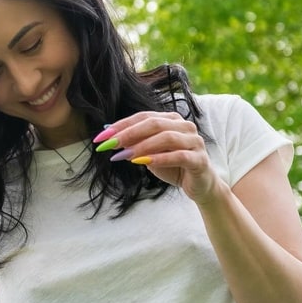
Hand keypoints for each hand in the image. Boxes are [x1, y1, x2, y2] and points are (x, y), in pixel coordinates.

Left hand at [94, 111, 220, 204]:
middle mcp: (184, 126)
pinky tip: (144, 163)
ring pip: (166, 138)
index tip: (102, 137)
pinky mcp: (199, 159)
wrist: (199, 185)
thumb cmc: (173, 165)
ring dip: (142, 146)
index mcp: (172, 120)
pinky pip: (179, 156)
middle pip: (154, 124)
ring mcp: (194, 141)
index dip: (121, 125)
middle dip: (129, 134)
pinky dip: (160, 158)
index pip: (143, 117)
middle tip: (110, 145)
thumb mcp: (149, 153)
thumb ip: (134, 144)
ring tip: (125, 156)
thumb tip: (109, 135)